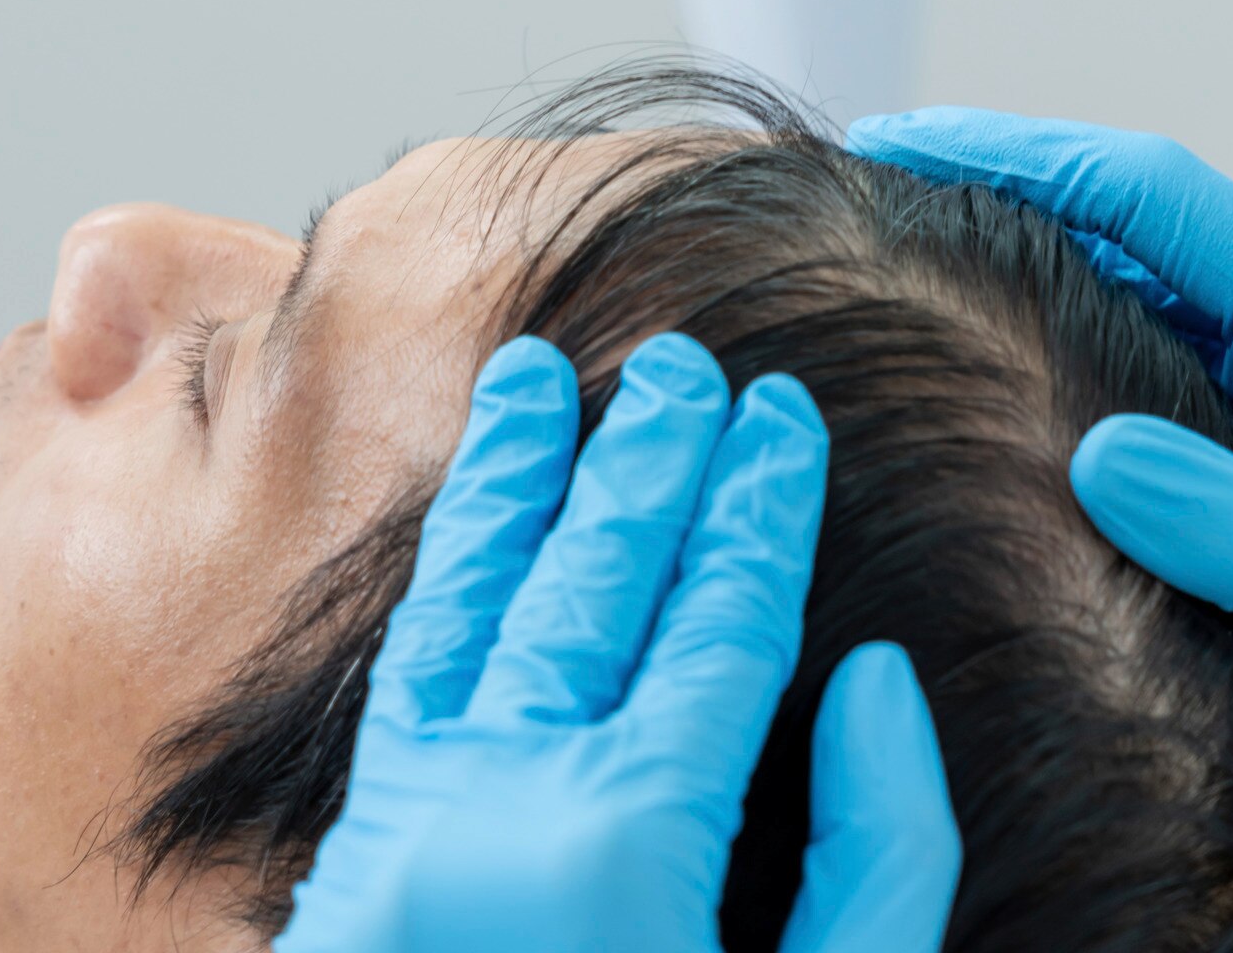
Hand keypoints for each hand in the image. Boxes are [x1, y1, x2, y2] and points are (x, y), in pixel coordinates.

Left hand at [276, 333, 961, 952]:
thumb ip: (878, 856)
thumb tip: (869, 681)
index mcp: (633, 839)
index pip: (715, 619)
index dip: (759, 507)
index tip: (783, 415)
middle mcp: (504, 805)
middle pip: (592, 581)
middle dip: (647, 462)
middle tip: (690, 365)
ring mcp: (410, 829)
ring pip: (466, 604)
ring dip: (512, 483)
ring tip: (540, 378)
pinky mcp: (354, 867)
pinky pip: (402, 680)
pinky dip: (439, 584)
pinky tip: (464, 536)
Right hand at [848, 109, 1232, 915]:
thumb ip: (1219, 518)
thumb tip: (1088, 446)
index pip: (1167, 201)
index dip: (1029, 158)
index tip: (906, 144)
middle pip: (1153, 242)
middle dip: (1019, 211)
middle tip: (881, 207)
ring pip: (1162, 321)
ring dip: (1052, 297)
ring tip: (921, 287)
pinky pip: (1183, 401)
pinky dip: (1098, 382)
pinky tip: (1023, 404)